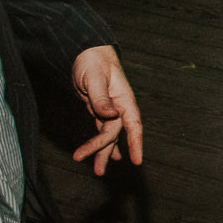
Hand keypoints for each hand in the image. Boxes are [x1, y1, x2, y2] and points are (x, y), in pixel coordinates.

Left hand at [69, 45, 142, 175]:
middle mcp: (119, 107)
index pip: (133, 125)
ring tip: (98, 171)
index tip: (137, 161)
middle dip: (105, 152)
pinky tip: (105, 155)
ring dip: (103, 152)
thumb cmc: (92, 60)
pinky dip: (102, 143)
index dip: (136, 143)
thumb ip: (101, 98)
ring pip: (108, 135)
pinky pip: (102, 130)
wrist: (85, 51)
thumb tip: (110, 116)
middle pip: (114, 134)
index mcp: (124, 99)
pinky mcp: (98, 109)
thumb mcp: (94, 77)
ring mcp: (109, 109)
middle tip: (97, 171)